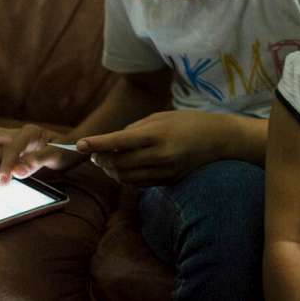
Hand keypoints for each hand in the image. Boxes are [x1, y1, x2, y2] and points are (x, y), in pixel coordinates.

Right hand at [0, 124, 78, 184]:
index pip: (12, 147)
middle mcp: (16, 136)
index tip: (3, 182)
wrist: (72, 149)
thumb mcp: (58, 154)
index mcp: (29, 133)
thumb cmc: (66, 149)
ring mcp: (11, 146)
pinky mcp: (9, 156)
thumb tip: (17, 172)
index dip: (6, 164)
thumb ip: (38, 161)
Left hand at [76, 110, 229, 185]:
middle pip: (118, 163)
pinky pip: (138, 183)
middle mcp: (159, 155)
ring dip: (110, 170)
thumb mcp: (161, 116)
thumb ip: (135, 128)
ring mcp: (165, 171)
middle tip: (92, 153)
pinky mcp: (168, 181)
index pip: (119, 141)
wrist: (219, 139)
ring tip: (105, 161)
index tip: (79, 144)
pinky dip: (125, 177)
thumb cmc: (189, 122)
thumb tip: (112, 142)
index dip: (96, 144)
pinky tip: (123, 168)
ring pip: (125, 177)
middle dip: (100, 159)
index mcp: (157, 134)